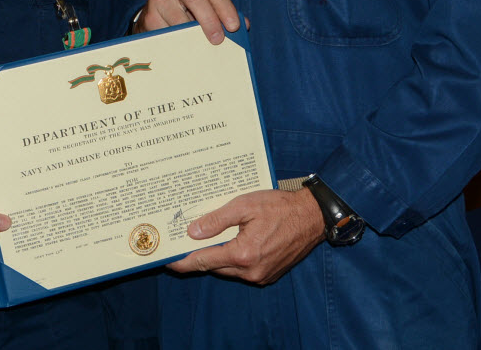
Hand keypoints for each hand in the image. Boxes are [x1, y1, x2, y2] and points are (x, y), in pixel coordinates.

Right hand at [135, 0, 240, 43]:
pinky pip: (167, 33)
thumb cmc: (189, 8)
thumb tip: (243, 25)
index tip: (234, 26)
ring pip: (179, 18)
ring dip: (194, 35)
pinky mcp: (149, 16)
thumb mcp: (207, 4)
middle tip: (218, 39)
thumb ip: (224, 11)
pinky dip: (180, 43)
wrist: (157, 12)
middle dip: (209, 20)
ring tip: (204, 47)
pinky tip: (187, 49)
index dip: (225, 8)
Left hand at [165, 189, 325, 284]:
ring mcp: (261, 276)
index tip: (168, 260)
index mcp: (243, 254)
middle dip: (199, 256)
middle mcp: (251, 271)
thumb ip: (217, 220)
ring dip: (217, 257)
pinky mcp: (269, 275)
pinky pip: (242, 271)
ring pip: (228, 270)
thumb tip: (193, 232)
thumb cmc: (280, 207)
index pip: (204, 261)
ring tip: (205, 240)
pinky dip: (233, 259)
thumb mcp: (245, 205)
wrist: (312, 217)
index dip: (183, 261)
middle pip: (214, 267)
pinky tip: (230, 244)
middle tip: (183, 243)